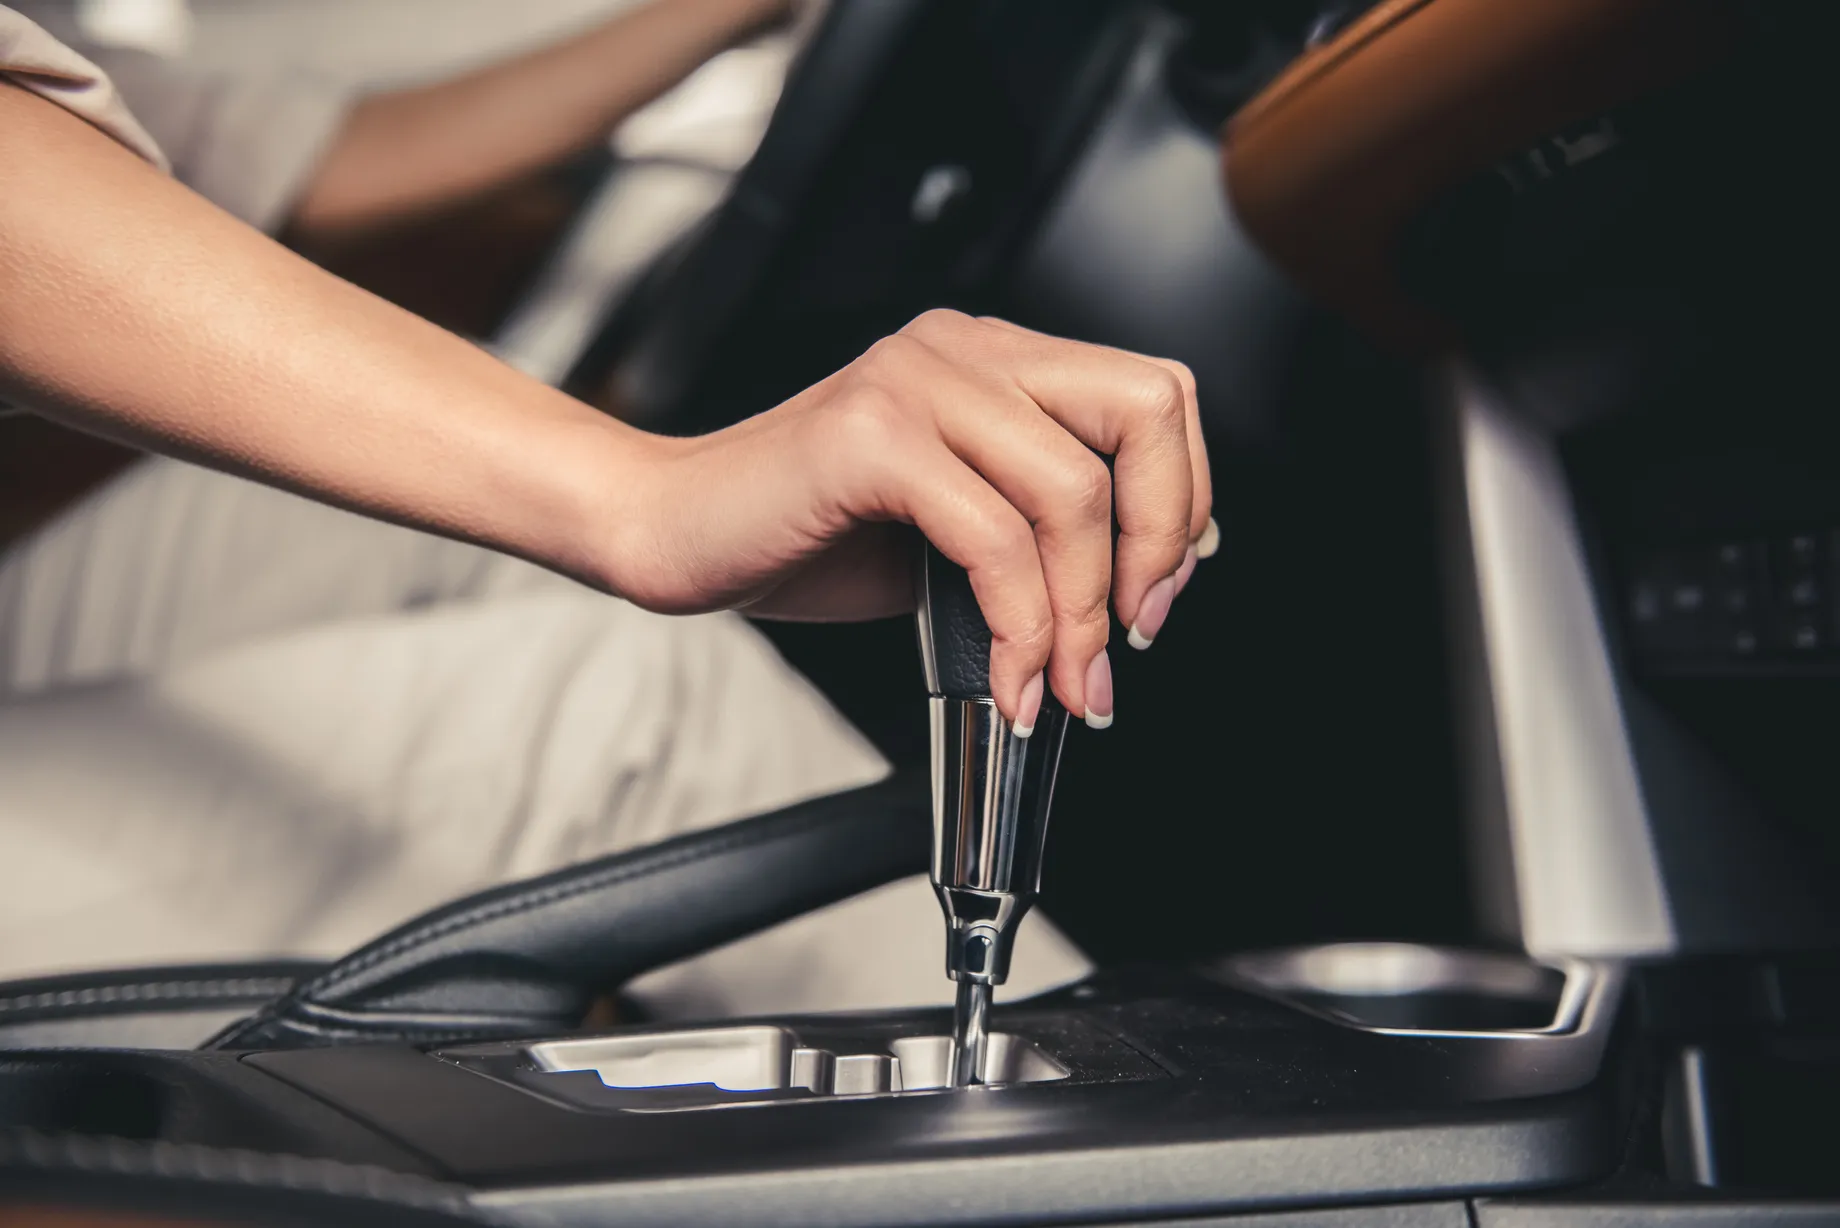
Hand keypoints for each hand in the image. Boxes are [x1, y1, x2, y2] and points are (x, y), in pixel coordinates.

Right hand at [604, 311, 1214, 728]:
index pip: (1154, 396)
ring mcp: (916, 380)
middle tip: (1128, 635)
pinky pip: (995, 538)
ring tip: (1057, 684)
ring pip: (1072, 490)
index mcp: (995, 358)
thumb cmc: (806, 534)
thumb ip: (1042, 530)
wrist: (678, 534)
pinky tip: (1007, 677)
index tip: (1155, 594)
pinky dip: (1020, 628)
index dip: (1180, 501)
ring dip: (1080, 615)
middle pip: (1144, 413)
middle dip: (1156, 542)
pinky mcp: (872, 434)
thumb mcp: (957, 526)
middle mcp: (963, 349)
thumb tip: (1143, 586)